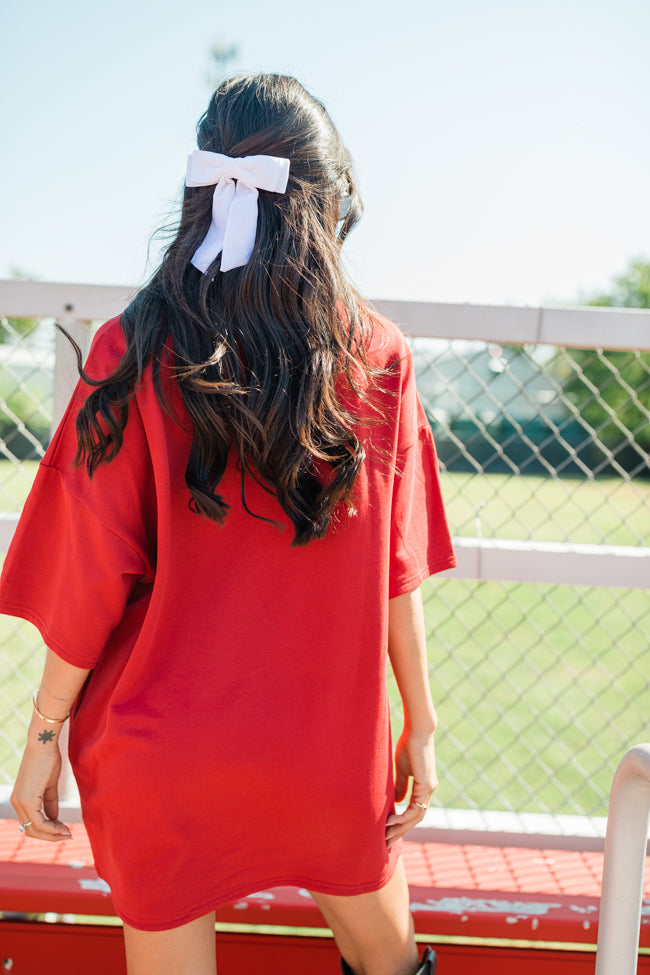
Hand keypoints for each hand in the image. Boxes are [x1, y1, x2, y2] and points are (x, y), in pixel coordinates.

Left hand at [10, 730, 71, 841]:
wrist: (43, 744)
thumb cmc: (47, 759)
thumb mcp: (50, 785)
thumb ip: (50, 803)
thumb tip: (54, 819)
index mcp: (20, 799)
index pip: (31, 824)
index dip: (48, 831)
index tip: (64, 830)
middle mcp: (16, 803)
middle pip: (31, 830)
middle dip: (50, 836)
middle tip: (68, 835)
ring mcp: (20, 802)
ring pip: (34, 829)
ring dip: (52, 834)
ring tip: (68, 833)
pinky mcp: (27, 800)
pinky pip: (39, 822)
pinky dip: (52, 828)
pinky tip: (63, 827)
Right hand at [385, 727, 437, 847]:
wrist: (418, 730)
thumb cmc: (409, 745)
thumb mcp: (402, 769)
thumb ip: (401, 785)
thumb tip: (398, 802)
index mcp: (424, 786)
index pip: (415, 811)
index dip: (403, 823)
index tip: (388, 832)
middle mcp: (429, 790)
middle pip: (416, 819)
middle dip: (401, 832)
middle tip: (386, 843)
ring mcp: (429, 788)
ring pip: (417, 817)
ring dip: (401, 828)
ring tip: (386, 835)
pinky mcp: (426, 785)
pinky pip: (416, 808)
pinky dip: (404, 817)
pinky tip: (391, 821)